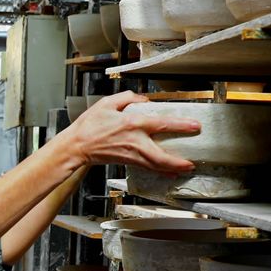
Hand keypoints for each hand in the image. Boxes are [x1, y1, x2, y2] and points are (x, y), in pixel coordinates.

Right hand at [60, 91, 198, 174]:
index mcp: (132, 123)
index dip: (180, 125)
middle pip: (161, 156)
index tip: (195, 126)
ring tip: (186, 168)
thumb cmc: (88, 126)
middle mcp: (134, 141)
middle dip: (178, 161)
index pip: (162, 124)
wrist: (76, 146)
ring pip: (155, 165)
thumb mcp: (107, 103)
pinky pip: (148, 168)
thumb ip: (128, 98)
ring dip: (172, 168)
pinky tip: (169, 172)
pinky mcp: (127, 161)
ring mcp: (131, 154)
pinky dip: (160, 171)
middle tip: (192, 162)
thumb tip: (144, 100)